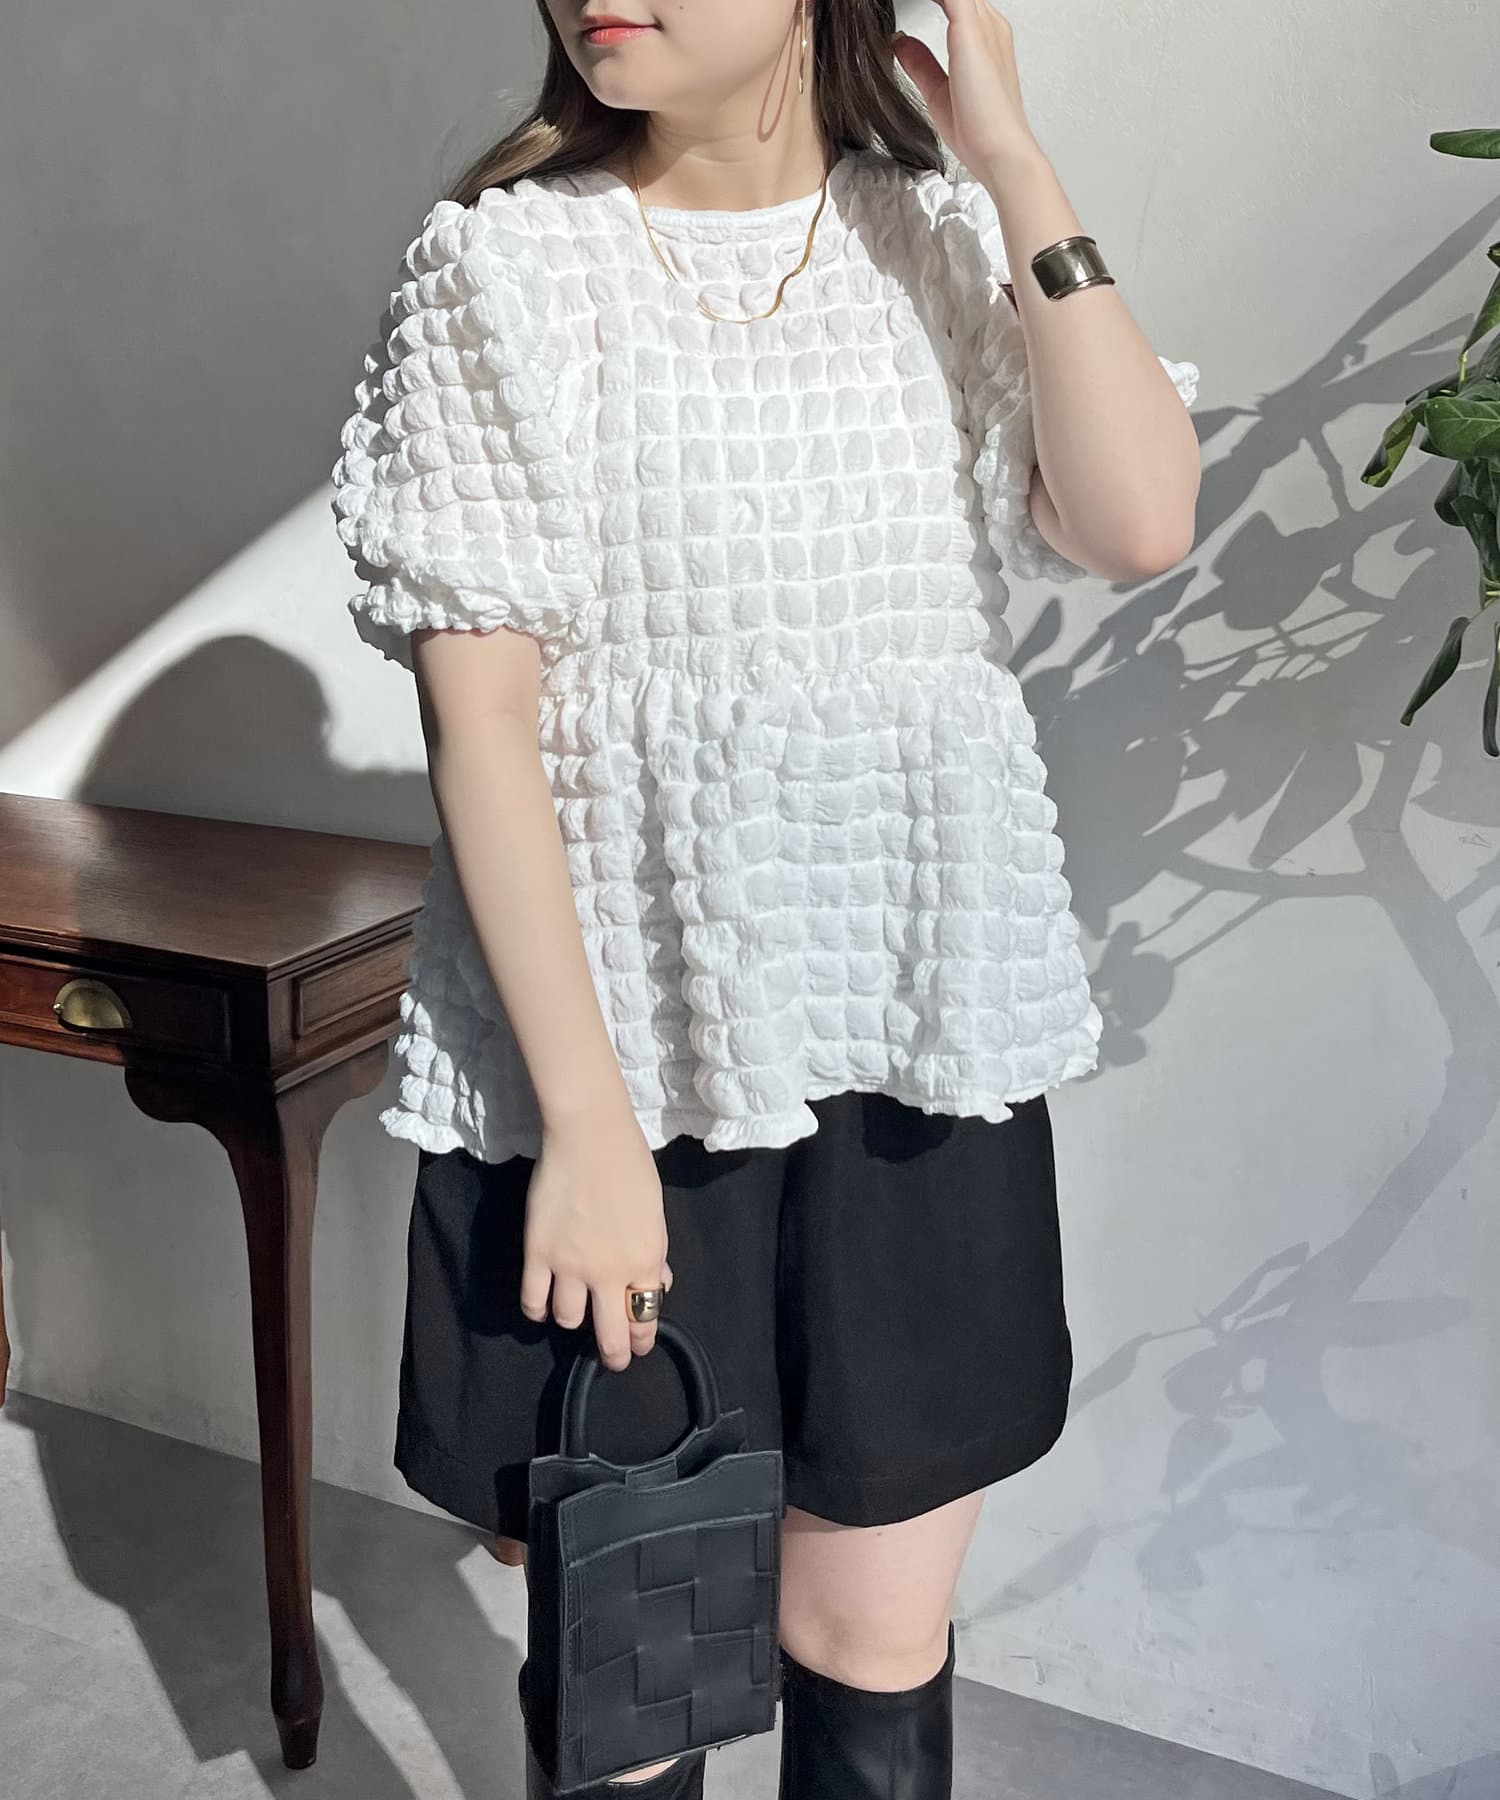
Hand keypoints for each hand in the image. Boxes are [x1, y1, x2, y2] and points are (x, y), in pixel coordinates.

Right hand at [520, 1104, 673, 1371]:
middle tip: (613, 1358)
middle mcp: (609, 1273)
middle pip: (610, 1335)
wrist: (589, 1136)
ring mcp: (570, 1266)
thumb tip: (658, 1283)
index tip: (638, 1344)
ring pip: (568, 1320)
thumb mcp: (654, 1214)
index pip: (645, 1317)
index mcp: (645, 1261)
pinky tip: (543, 1305)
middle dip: (614, 1354)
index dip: (642, 1338)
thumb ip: (654, 1254)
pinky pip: (533, 1301)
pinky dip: (538, 1310)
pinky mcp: (537, 1253)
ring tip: (574, 1311)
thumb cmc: (630, 1167)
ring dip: (573, 1320)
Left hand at [893, 0, 1041, 175]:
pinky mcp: (970, 28)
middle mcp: (988, 25)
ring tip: (899, 0)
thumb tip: (899, 42)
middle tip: (898, 2)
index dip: (931, 0)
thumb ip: (920, 62)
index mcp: (985, 38)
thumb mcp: (937, 92)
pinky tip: (906, 0)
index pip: (955, 0)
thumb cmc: (978, 132)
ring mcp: (983, 23)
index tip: (907, 5)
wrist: (998, 151)